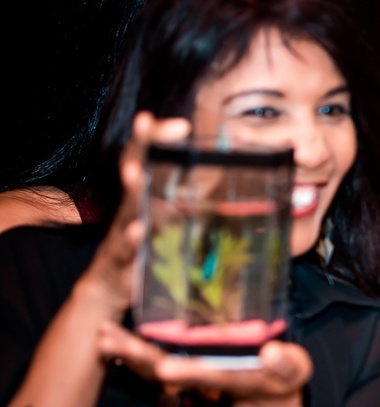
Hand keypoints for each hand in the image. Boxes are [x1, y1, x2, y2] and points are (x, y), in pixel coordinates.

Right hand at [75, 113, 190, 319]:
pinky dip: (132, 241)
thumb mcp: (170, 218)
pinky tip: (138, 232)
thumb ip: (194, 200)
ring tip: (137, 175)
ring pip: (126, 208)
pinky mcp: (123, 261)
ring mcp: (123, 232)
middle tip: (146, 126)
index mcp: (145, 194)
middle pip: (132, 170)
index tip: (178, 123)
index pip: (146, 155)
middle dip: (140, 147)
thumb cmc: (149, 245)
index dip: (155, 136)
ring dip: (132, 190)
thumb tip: (239, 182)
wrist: (114, 283)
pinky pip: (127, 250)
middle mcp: (131, 207)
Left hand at [97, 321, 311, 402]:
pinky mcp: (183, 364)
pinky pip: (153, 358)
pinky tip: (111, 335)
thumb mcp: (294, 371)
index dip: (186, 371)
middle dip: (137, 356)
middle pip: (167, 368)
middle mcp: (203, 375)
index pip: (206, 373)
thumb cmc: (285, 378)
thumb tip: (274, 352)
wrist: (268, 396)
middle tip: (107, 339)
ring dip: (126, 351)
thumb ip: (286, 363)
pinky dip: (131, 350)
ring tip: (100, 333)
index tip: (164, 368)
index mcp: (231, 376)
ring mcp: (190, 371)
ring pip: (153, 364)